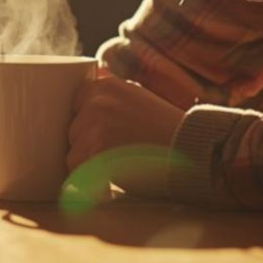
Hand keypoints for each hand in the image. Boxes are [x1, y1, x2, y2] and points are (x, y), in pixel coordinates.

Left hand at [67, 68, 184, 196]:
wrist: (189, 151)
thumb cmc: (165, 129)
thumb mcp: (137, 96)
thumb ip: (111, 93)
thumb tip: (89, 89)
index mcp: (104, 85)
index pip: (74, 104)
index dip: (86, 123)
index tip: (102, 134)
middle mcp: (96, 100)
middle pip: (72, 129)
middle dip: (87, 143)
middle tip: (116, 152)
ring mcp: (94, 124)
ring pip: (73, 149)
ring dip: (89, 161)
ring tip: (117, 163)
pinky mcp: (96, 149)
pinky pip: (76, 167)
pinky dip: (88, 177)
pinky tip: (111, 176)